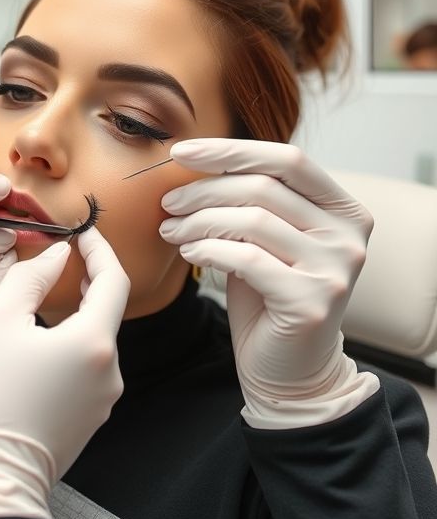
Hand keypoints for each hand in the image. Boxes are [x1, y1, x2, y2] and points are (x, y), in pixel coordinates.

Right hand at [0, 228, 129, 518]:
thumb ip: (30, 277)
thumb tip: (56, 255)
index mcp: (94, 344)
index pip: (113, 279)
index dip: (99, 248)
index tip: (82, 231)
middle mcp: (108, 374)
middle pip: (103, 310)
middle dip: (82, 279)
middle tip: (56, 257)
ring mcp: (100, 401)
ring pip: (90, 340)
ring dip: (69, 313)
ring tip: (33, 299)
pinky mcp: (85, 420)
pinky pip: (83, 367)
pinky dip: (65, 343)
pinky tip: (33, 342)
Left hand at [159, 138, 379, 428]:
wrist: (289, 368)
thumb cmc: (268, 295)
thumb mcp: (263, 238)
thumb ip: (249, 200)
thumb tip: (193, 162)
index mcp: (342, 208)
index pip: (287, 159)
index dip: (230, 150)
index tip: (182, 151)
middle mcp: (349, 233)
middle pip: (264, 187)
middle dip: (204, 191)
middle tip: (168, 203)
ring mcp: (336, 267)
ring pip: (253, 221)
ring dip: (199, 221)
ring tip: (171, 230)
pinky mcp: (313, 300)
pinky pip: (247, 259)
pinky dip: (208, 249)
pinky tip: (188, 252)